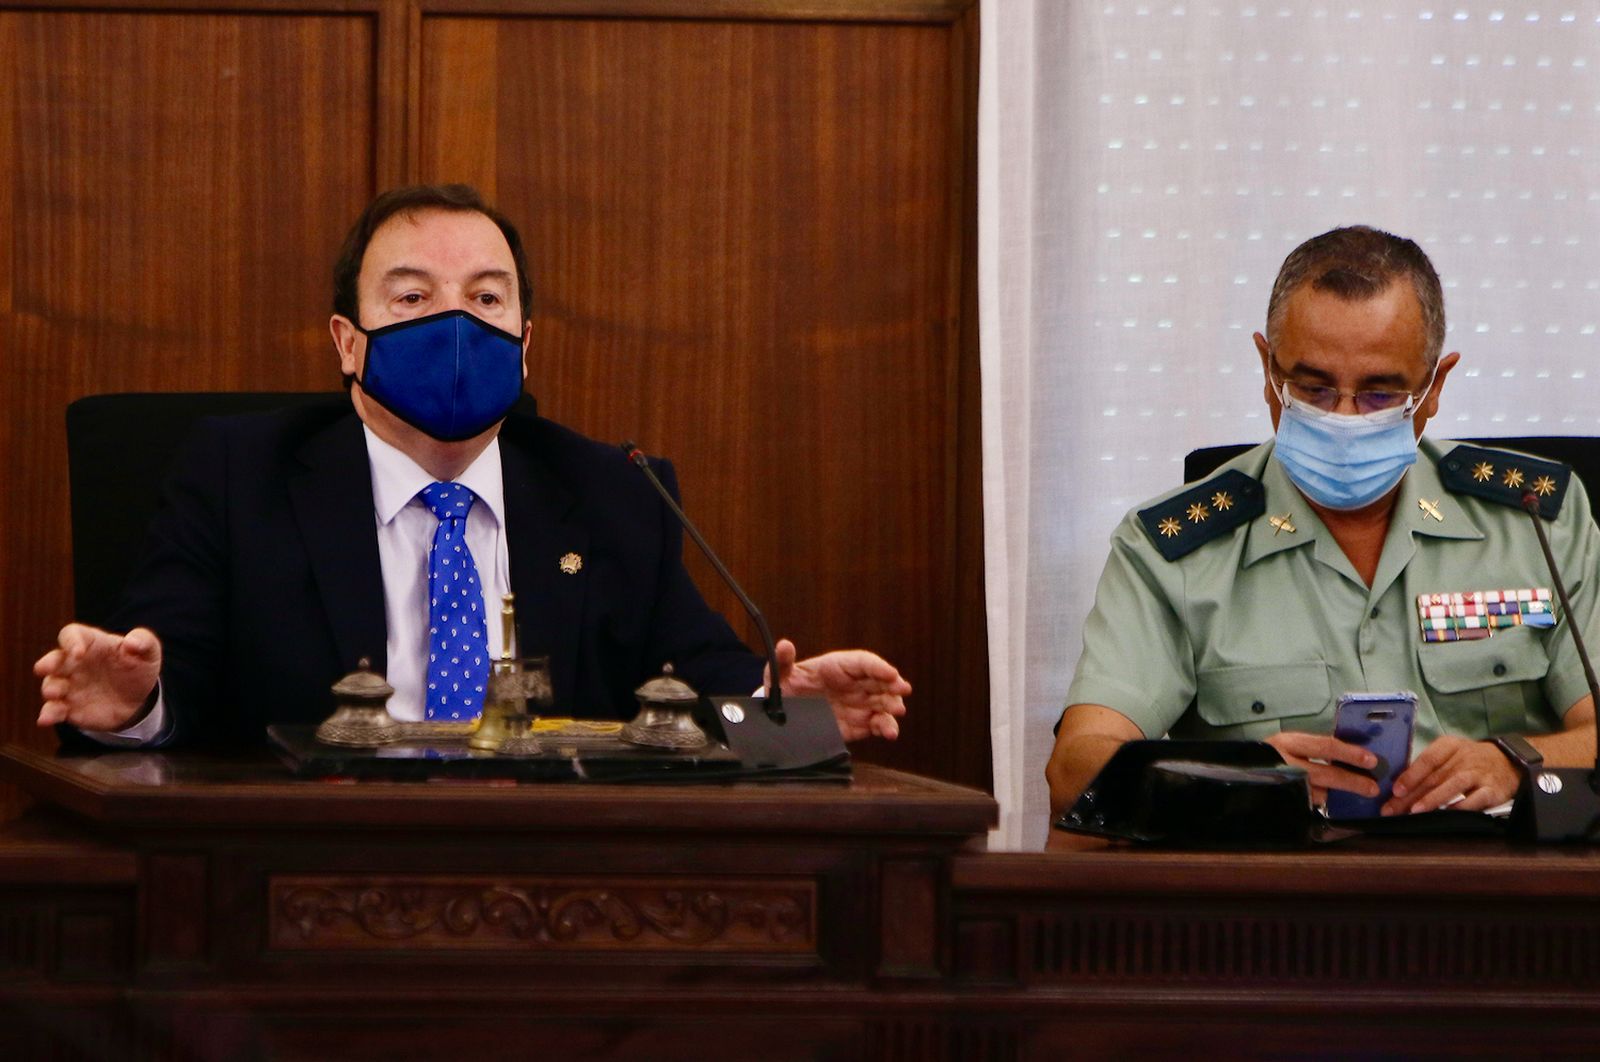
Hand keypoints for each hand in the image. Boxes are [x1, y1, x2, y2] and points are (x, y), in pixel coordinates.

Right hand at [34, 624, 162, 731]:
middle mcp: (73, 664)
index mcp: (91, 644)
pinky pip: (54, 710)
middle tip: (45, 668)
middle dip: (47, 663)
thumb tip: (132, 642)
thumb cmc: (138, 668)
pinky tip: (46, 719)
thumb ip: (144, 642)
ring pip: (51, 685)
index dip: (71, 641)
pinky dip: (48, 713)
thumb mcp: (149, 652)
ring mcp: (69, 686)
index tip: (78, 652)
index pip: (72, 635)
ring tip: (54, 693)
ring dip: (49, 688)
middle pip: (53, 659)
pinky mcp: (68, 708)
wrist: (138, 700)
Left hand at [764, 638, 909, 741]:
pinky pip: (877, 724)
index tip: (890, 673)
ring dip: (892, 708)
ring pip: (883, 703)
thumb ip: (783, 661)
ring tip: (896, 713)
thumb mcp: (781, 674)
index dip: (878, 666)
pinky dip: (885, 728)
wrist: (786, 715)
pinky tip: (889, 732)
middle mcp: (854, 684)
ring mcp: (859, 704)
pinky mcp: (859, 725)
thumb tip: (785, 645)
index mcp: (838, 666)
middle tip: (902, 690)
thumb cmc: (788, 688)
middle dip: (893, 685)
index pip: (863, 662)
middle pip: (880, 681)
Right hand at [1264, 730, 1378, 804]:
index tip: (1371, 760)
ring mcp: (1284, 783)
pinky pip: (1309, 803)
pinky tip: (1333, 801)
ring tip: (1357, 794)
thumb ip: (1314, 748)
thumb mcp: (1290, 745)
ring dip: (1339, 795)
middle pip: (1325, 774)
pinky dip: (1324, 802)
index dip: (1351, 753)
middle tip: (1372, 787)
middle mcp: (1285, 762)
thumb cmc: (1271, 755)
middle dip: (1353, 782)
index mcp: (1289, 743)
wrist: (1241, 772)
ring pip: (1319, 793)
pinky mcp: (1284, 800)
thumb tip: (1350, 755)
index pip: (1326, 746)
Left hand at [1384, 735, 1519, 814]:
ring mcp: (1480, 773)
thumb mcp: (1450, 755)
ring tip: (1416, 810)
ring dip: (1434, 798)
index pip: (1427, 759)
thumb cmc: (1470, 761)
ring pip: (1454, 784)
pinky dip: (1462, 806)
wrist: (1509, 761)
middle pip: (1435, 776)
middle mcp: (1464, 757)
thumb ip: (1429, 768)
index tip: (1395, 790)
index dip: (1410, 774)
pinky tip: (1449, 814)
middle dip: (1412, 794)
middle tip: (1393, 809)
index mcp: (1449, 746)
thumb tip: (1400, 787)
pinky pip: (1477, 798)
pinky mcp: (1493, 789)